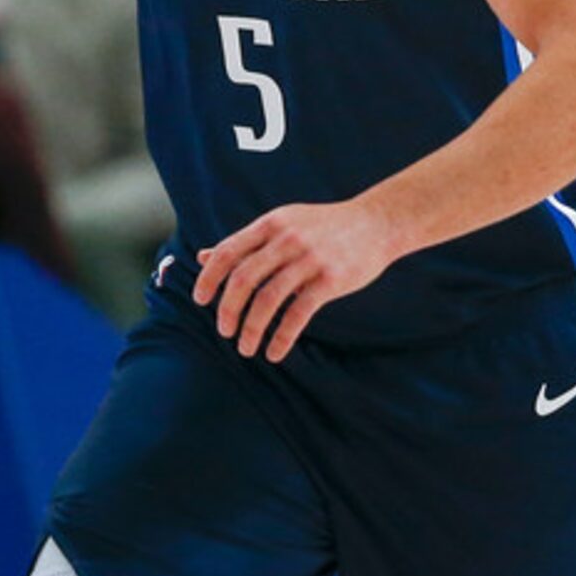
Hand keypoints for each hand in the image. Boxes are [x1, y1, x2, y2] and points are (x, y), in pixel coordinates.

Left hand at [192, 198, 399, 361]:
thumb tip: (202, 258)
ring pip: (268, 299)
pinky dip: (282, 337)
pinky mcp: (331, 280)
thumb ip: (244, 243)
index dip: (209, 278)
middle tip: (223, 331)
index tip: (199, 300)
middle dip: (228, 308)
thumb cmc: (322, 226)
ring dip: (252, 328)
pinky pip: (299, 313)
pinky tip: (273, 353)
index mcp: (269, 224)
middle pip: (243, 278)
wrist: (376, 222)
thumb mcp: (280, 225)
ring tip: (245, 348)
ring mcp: (309, 259)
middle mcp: (286, 239)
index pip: (228, 252)